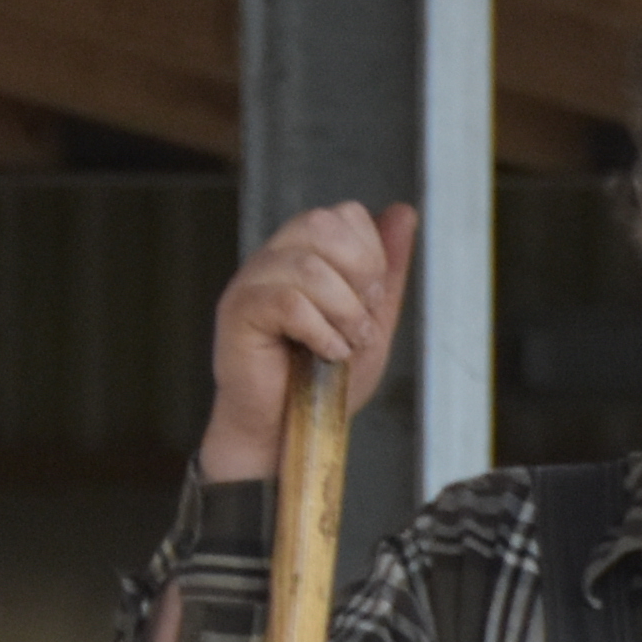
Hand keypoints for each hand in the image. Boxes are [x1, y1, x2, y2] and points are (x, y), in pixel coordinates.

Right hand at [198, 202, 419, 480]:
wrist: (286, 429)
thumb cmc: (323, 379)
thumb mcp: (372, 321)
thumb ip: (387, 271)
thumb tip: (403, 212)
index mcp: (306, 253)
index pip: (344, 214)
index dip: (372, 254)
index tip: (373, 300)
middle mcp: (275, 257)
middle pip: (322, 223)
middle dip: (360, 274)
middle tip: (361, 321)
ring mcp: (252, 281)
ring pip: (308, 266)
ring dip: (344, 313)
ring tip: (345, 345)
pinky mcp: (238, 311)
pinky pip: (287, 302)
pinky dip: (320, 332)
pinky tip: (325, 353)